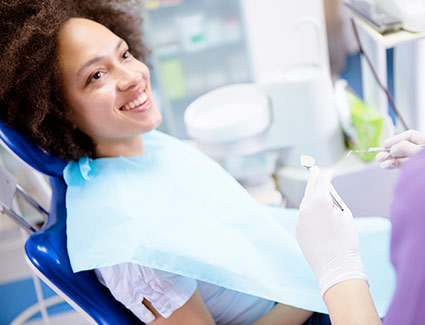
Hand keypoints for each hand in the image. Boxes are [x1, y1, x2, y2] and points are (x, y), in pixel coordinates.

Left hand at [296, 166, 366, 296]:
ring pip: (305, 203)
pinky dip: (309, 210)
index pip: (321, 181)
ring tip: (317, 190)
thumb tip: (326, 191)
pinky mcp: (298, 230)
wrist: (336, 267)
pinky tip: (316, 212)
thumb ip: (333, 199)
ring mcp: (299, 220)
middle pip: (310, 189)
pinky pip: (304, 216)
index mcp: (318, 201)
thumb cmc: (345, 240)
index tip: (329, 171)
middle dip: (313, 180)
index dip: (326, 175)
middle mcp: (305, 208)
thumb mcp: (345, 214)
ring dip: (311, 196)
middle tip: (314, 169)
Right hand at [376, 130, 424, 168]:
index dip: (396, 139)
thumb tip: (393, 149)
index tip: (385, 144)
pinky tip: (386, 165)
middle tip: (380, 155)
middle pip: (403, 147)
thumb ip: (407, 149)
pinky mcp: (416, 167)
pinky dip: (394, 165)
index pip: (410, 135)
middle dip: (389, 151)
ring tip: (380, 162)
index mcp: (424, 141)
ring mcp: (419, 159)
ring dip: (389, 159)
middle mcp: (421, 149)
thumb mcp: (420, 152)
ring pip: (402, 157)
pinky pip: (403, 165)